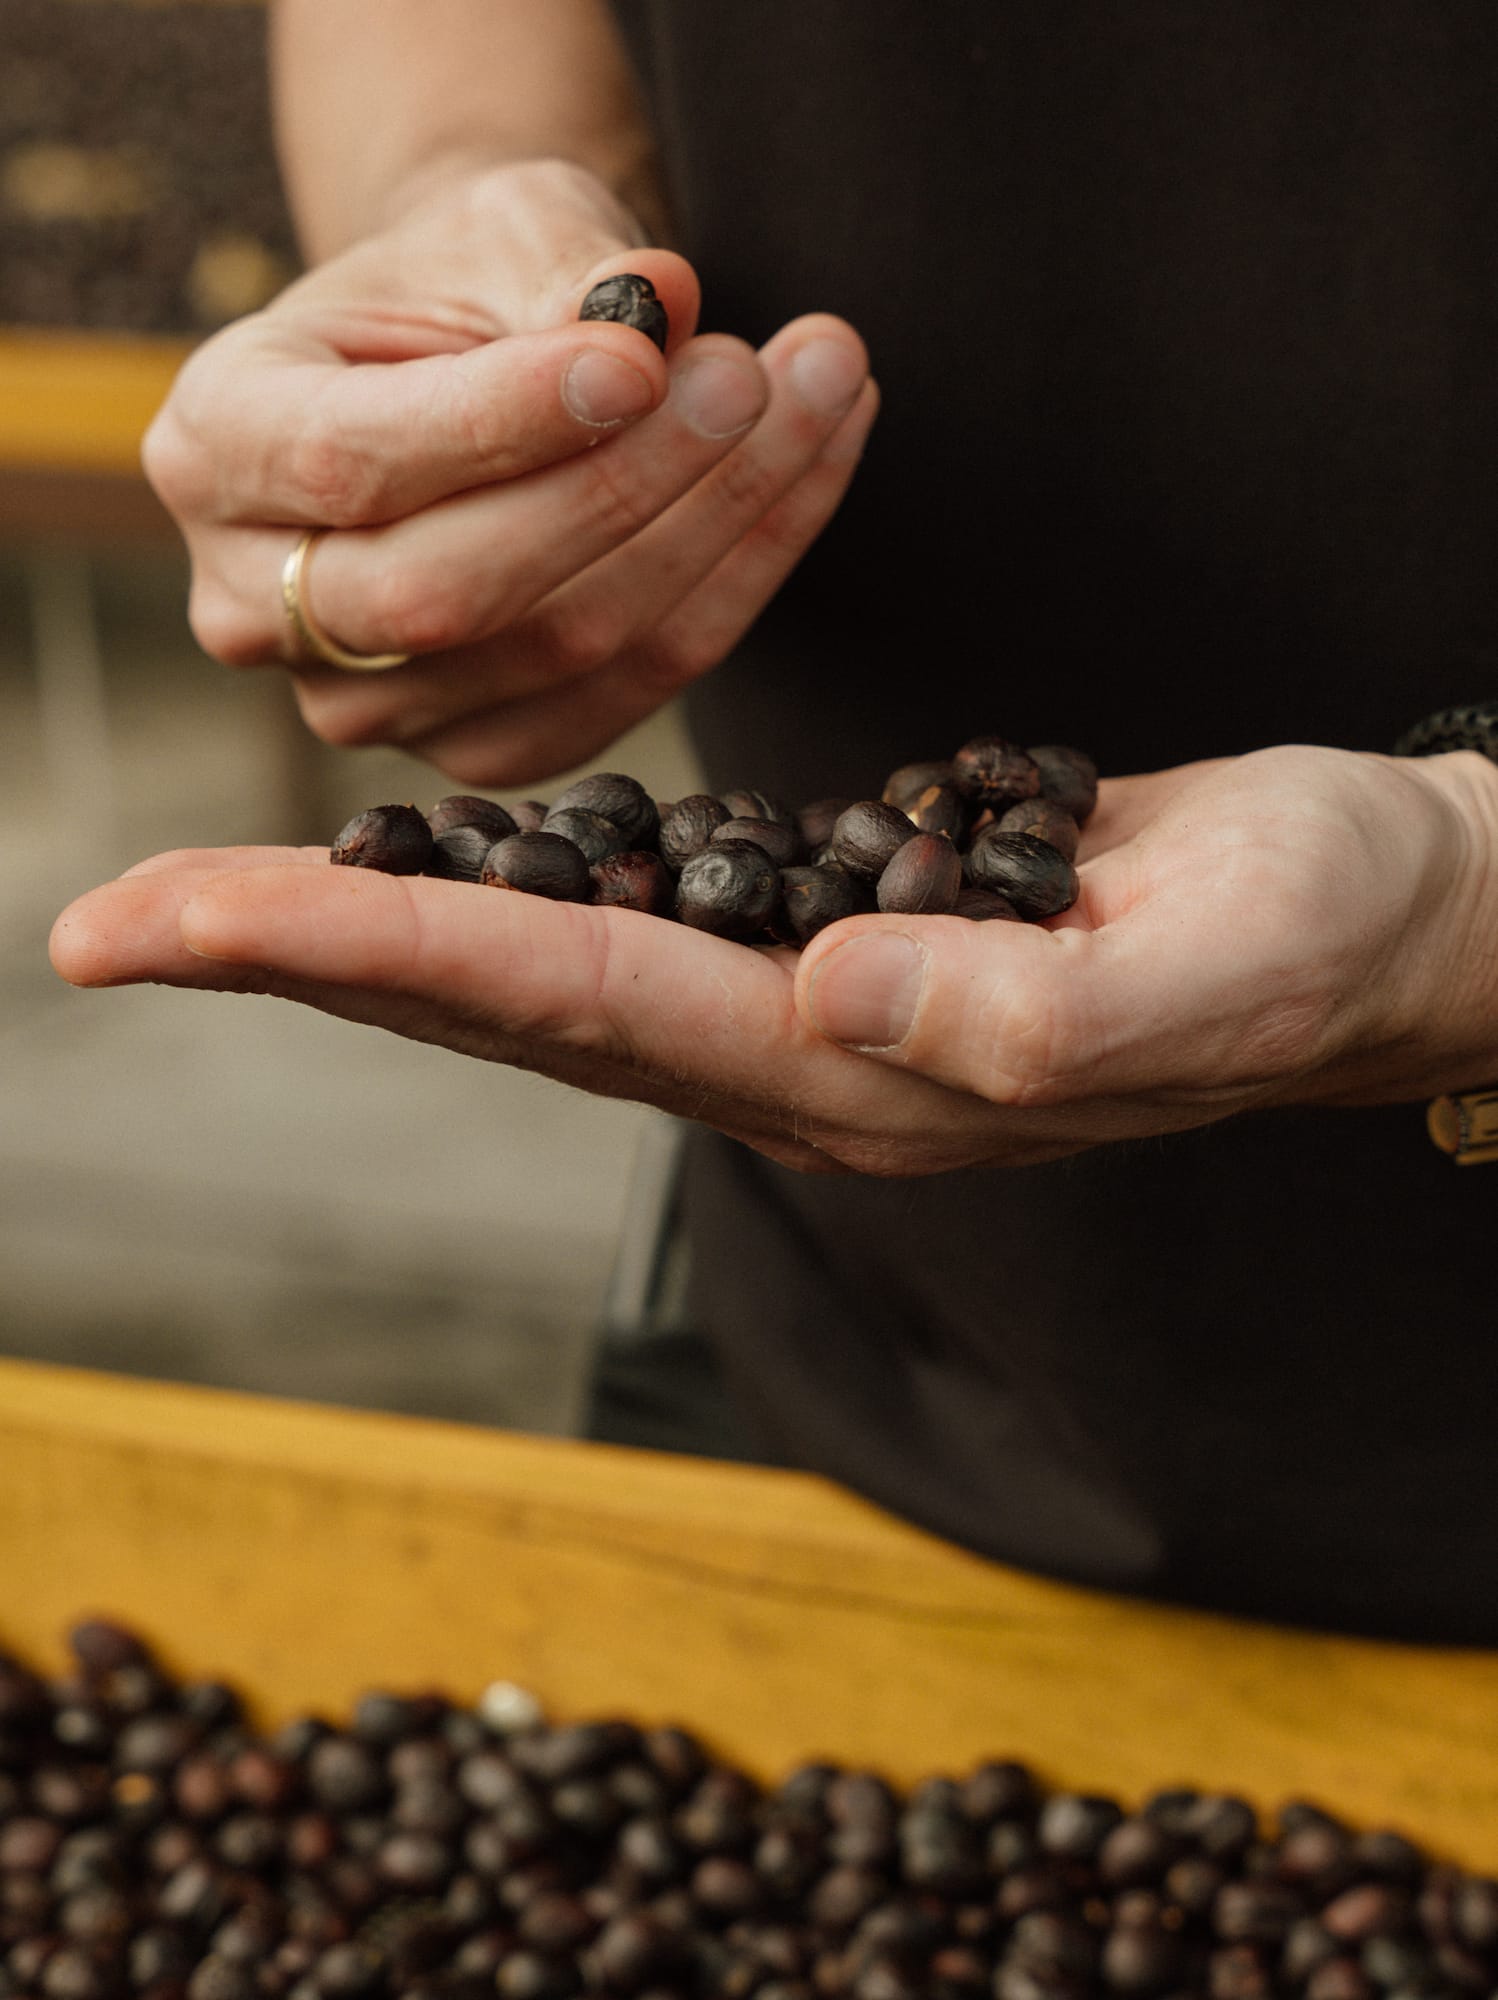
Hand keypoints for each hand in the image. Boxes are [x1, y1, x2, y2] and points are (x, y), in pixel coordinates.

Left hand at [49, 748, 1497, 1175]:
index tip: (190, 919)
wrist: (1377, 920)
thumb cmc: (1324, 933)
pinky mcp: (835, 935)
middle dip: (307, 958)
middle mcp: (805, 1055)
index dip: (374, 956)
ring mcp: (811, 1002)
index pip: (579, 1003)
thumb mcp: (1226, 962)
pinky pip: (629, 923)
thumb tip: (842, 1000)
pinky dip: (502, 893)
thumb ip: (1040, 1007)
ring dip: (374, 930)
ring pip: (546, 968)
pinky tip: (424, 868)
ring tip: (210, 896)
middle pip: (509, 1004)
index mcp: (870, 1069)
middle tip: (113, 922)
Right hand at [144, 158, 876, 784]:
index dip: (509, 420)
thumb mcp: (492, 231)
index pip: (356, 461)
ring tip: (820, 390)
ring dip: (722, 523)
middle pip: (456, 590)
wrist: (465, 367)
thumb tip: (661, 304)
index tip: (648, 353)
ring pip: (566, 649)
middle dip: (633, 483)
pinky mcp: (481, 748)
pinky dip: (739, 582)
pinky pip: (630, 690)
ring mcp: (364, 703)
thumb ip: (561, 273)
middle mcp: (256, 602)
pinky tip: (809, 474)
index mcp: (214, 447)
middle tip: (762, 374)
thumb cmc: (462, 281)